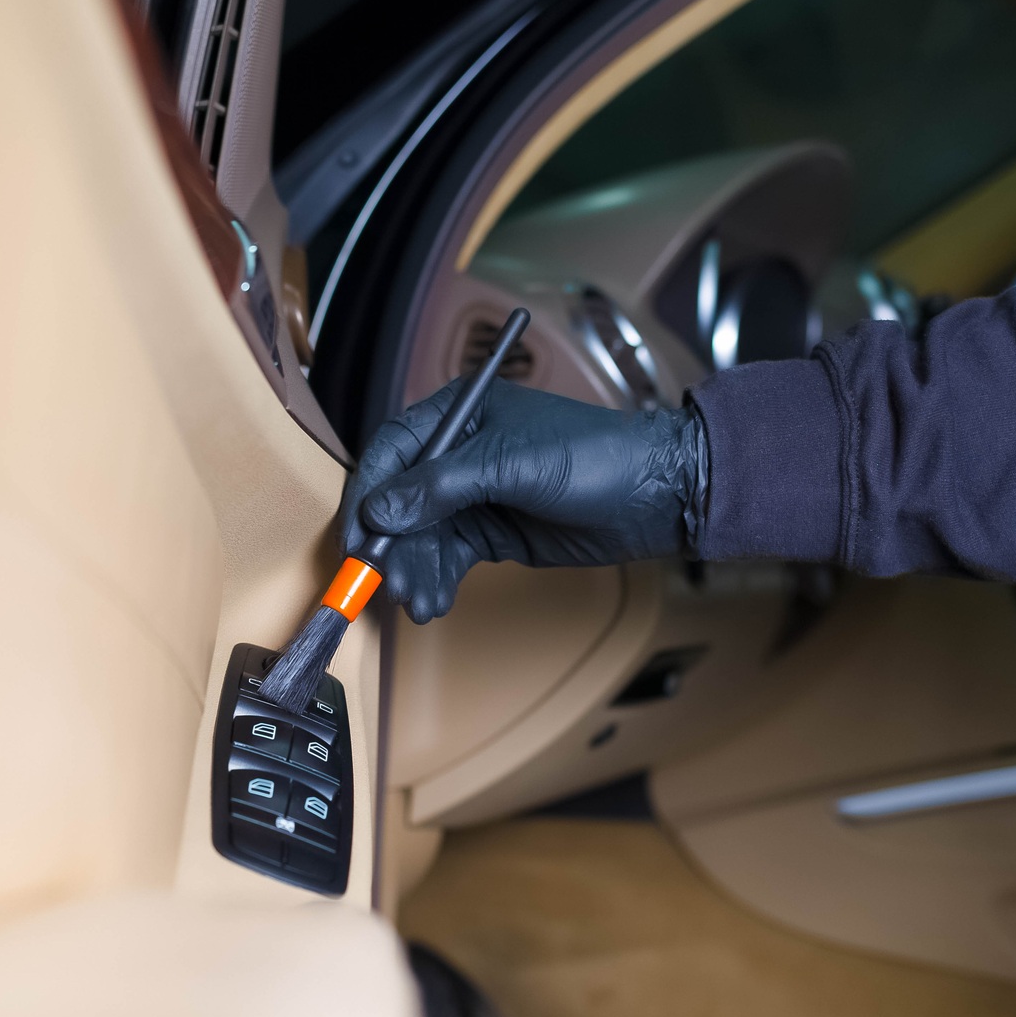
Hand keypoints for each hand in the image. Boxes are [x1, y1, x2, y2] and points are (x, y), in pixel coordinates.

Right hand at [340, 379, 707, 622]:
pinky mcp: (493, 532)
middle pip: (402, 502)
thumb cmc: (594, 456)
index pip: (392, 451)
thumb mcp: (512, 464)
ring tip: (419, 602)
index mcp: (459, 414)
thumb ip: (442, 486)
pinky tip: (435, 602)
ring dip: (415, 571)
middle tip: (389, 585)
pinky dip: (438, 580)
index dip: (369, 495)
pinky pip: (449, 558)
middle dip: (393, 547)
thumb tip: (381, 510)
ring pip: (424, 537)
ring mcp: (476, 495)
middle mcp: (459, 453)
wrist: (657, 495)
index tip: (358, 538)